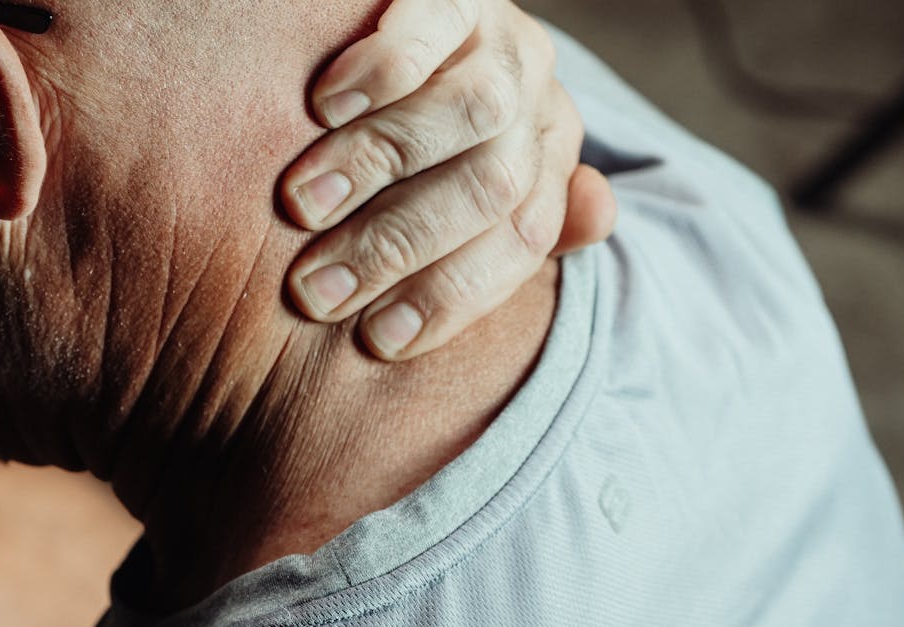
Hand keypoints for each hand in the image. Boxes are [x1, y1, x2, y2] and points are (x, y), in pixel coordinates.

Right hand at [283, 0, 615, 360]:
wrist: (392, 17)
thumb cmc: (414, 121)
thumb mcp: (467, 173)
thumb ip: (514, 213)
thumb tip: (599, 218)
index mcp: (544, 154)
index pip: (521, 240)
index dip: (450, 296)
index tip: (376, 340)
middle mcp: (536, 96)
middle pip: (492, 188)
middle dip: (397, 247)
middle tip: (313, 290)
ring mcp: (499, 37)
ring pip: (471, 114)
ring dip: (378, 166)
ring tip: (304, 206)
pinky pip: (430, 27)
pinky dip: (380, 71)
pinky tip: (324, 106)